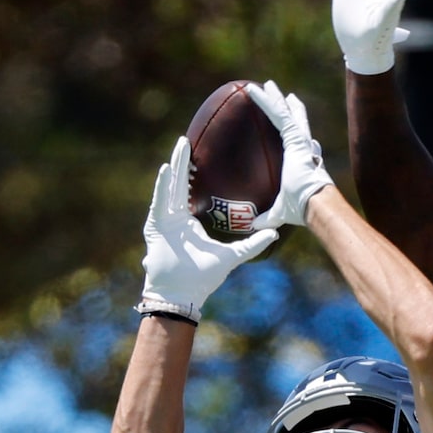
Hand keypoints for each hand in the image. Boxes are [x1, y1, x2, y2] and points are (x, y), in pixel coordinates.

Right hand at [140, 137, 276, 320]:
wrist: (182, 292)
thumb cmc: (203, 277)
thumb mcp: (232, 256)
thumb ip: (251, 244)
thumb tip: (275, 234)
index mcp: (189, 220)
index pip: (192, 190)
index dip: (194, 173)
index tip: (200, 154)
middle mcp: (175, 216)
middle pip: (179, 183)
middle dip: (182, 161)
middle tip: (186, 140)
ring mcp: (164, 219)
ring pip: (170, 187)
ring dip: (174, 167)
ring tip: (180, 147)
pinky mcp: (156, 225)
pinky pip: (160, 201)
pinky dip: (163, 186)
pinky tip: (166, 169)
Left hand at [246, 81, 334, 228]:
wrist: (315, 204)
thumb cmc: (302, 210)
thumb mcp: (280, 213)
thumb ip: (268, 217)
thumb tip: (255, 226)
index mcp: (304, 164)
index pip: (302, 146)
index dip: (300, 136)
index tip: (297, 129)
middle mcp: (305, 149)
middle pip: (297, 123)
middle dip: (290, 109)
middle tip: (286, 97)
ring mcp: (301, 141)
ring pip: (287, 114)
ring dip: (276, 98)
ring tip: (268, 85)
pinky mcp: (295, 136)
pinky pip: (277, 114)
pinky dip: (265, 101)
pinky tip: (252, 90)